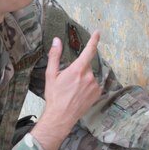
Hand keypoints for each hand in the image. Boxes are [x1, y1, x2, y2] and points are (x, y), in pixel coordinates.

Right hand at [32, 31, 102, 149]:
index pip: (89, 51)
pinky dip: (87, 86)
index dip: (94, 40)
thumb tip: (57, 40)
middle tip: (68, 80)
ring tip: (73, 89)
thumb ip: (55, 56)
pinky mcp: (97, 93)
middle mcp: (89, 76)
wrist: (61, 117)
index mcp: (78, 69)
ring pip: (90, 75)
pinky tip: (79, 94)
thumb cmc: (54, 96)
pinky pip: (94, 84)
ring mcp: (95, 86)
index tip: (97, 32)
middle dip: (79, 69)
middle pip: (86, 65)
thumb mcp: (51, 75)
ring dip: (83, 78)